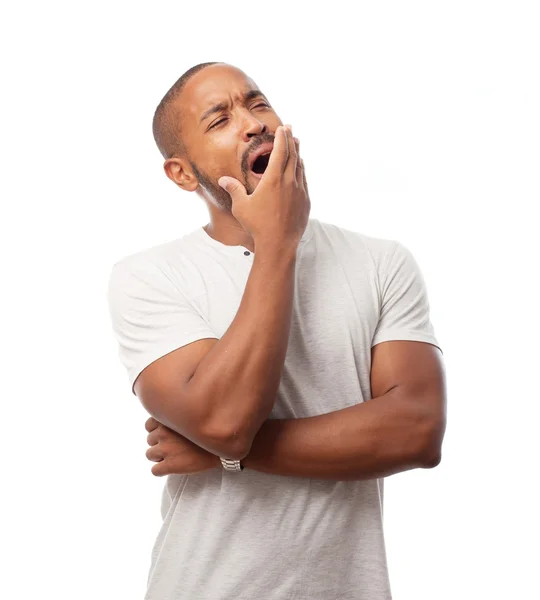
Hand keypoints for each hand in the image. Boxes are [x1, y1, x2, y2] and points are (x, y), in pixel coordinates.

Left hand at [145, 416, 220, 476]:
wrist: (221, 449)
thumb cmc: (208, 433)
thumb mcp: (191, 418)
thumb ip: (177, 418)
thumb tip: (166, 423)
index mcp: (168, 419)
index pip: (149, 425)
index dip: (157, 430)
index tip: (167, 435)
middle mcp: (163, 432)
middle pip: (149, 440)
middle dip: (159, 443)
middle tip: (173, 447)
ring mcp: (165, 449)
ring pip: (149, 455)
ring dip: (159, 456)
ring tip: (173, 457)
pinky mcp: (168, 465)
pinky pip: (155, 471)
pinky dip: (161, 470)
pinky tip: (172, 468)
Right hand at [218, 124, 310, 248]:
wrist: (278, 244)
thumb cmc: (258, 226)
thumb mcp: (241, 207)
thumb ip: (234, 189)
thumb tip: (223, 179)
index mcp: (273, 179)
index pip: (280, 152)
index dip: (281, 138)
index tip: (283, 127)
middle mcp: (289, 182)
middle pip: (292, 155)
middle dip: (291, 140)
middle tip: (291, 129)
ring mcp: (300, 192)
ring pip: (300, 167)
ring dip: (298, 153)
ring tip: (297, 144)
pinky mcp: (305, 202)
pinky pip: (304, 180)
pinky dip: (301, 170)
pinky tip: (300, 168)